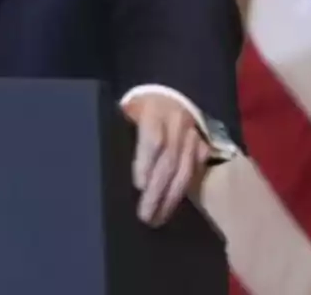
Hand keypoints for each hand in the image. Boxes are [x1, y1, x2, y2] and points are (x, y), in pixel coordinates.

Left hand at [122, 93, 208, 226]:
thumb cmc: (139, 106)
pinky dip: (187, 190)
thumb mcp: (126, 110)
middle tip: (145, 216)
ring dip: (172, 197)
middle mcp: (177, 124)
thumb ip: (121, 131)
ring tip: (159, 218)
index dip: (146, 163)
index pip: (153, 139)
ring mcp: (193, 135)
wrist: (169, 91)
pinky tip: (176, 206)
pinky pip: (197, 170)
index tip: (138, 186)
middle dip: (157, 191)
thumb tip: (107, 160)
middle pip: (169, 161)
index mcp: (153, 112)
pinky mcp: (203, 144)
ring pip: (186, 170)